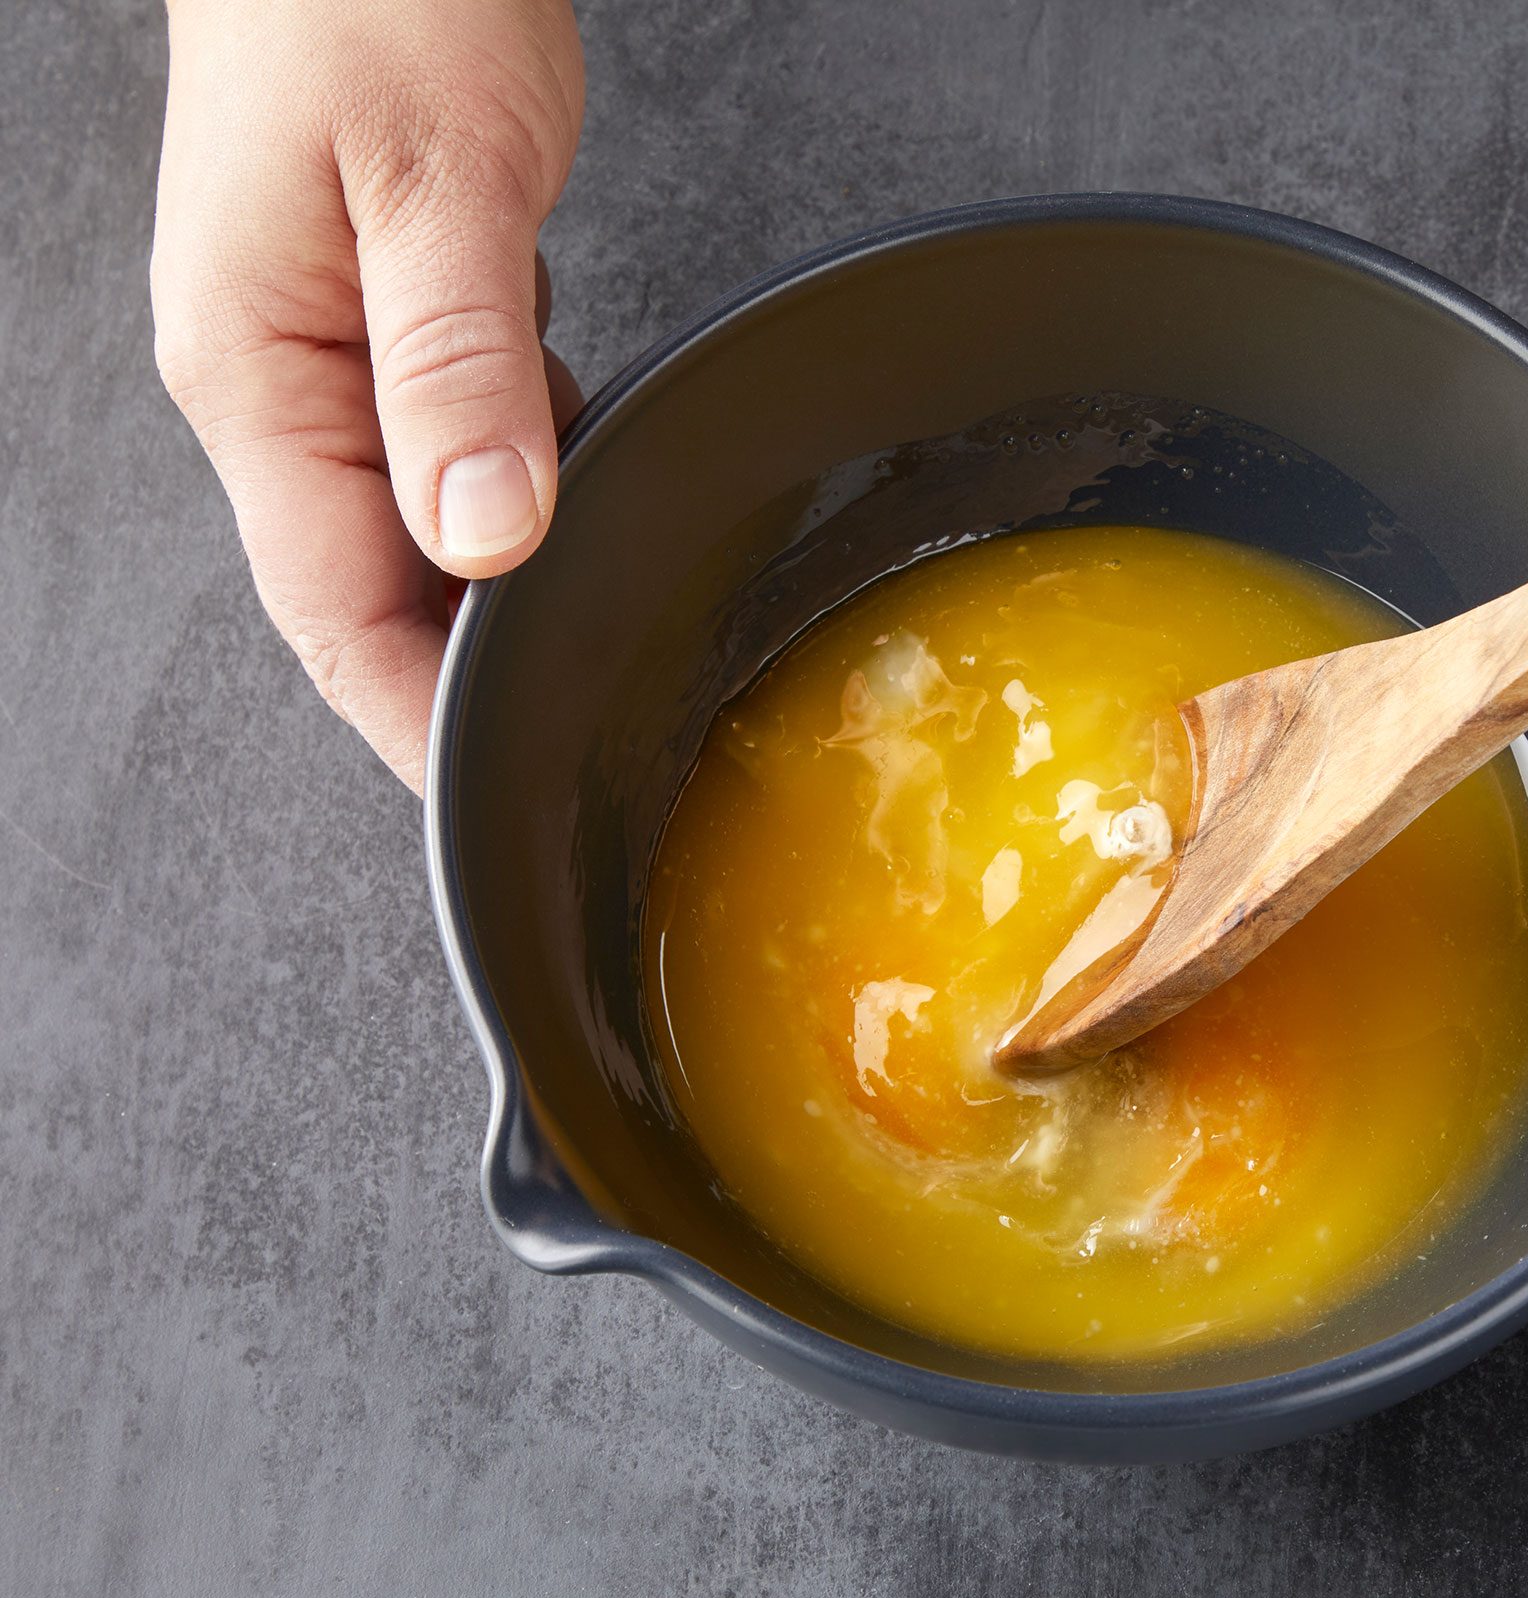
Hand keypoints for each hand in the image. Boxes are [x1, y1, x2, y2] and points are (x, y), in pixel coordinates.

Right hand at [151, 0, 583, 789]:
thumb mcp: (434, 180)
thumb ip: (457, 361)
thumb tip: (482, 537)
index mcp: (256, 371)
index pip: (331, 607)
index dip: (414, 720)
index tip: (492, 802)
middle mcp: (277, 380)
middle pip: (365, 588)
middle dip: (458, 681)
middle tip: (571, 750)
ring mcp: (328, 351)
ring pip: (412, 526)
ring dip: (495, 593)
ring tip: (586, 653)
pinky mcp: (386, 317)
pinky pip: (448, 446)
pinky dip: (517, 490)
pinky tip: (578, 497)